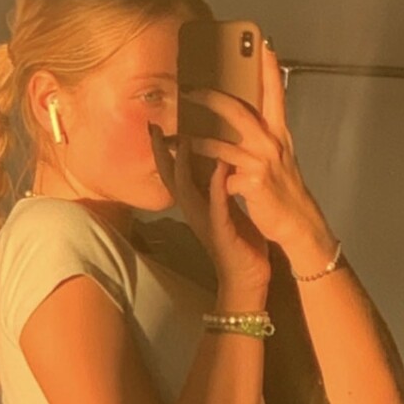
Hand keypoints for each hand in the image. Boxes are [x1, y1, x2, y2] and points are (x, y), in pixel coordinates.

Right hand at [149, 124, 270, 295]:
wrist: (249, 279)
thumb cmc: (241, 244)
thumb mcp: (227, 210)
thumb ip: (219, 189)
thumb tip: (218, 163)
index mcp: (197, 205)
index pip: (175, 172)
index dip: (165, 150)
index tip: (157, 124)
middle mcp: (195, 211)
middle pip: (170, 177)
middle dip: (161, 152)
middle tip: (154, 126)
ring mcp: (206, 222)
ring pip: (187, 190)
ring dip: (183, 166)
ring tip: (183, 139)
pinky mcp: (222, 232)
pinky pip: (217, 206)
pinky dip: (218, 186)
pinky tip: (220, 168)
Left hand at [178, 44, 322, 254]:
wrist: (297, 222)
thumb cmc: (282, 186)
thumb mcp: (276, 154)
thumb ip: (260, 133)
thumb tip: (237, 114)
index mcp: (278, 132)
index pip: (274, 92)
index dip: (269, 67)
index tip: (262, 42)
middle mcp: (272, 142)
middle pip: (238, 111)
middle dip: (210, 98)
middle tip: (188, 88)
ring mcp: (262, 163)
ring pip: (222, 145)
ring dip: (196, 141)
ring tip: (177, 137)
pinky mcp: (253, 184)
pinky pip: (223, 177)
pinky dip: (209, 179)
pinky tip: (197, 179)